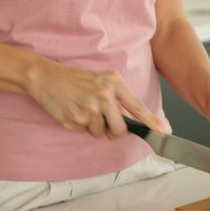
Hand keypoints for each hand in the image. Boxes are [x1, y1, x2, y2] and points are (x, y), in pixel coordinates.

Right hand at [26, 64, 170, 137]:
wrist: (46, 77)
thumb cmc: (75, 80)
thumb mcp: (101, 80)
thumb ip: (118, 98)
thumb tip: (130, 119)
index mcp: (113, 83)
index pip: (137, 106)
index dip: (152, 122)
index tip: (164, 131)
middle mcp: (104, 95)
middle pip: (120, 129)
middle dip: (114, 132)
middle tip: (104, 122)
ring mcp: (89, 109)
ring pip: (101, 133)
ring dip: (94, 128)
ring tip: (83, 109)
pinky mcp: (75, 120)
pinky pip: (85, 133)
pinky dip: (81, 127)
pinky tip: (74, 112)